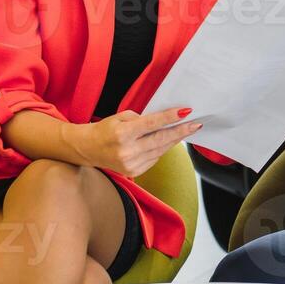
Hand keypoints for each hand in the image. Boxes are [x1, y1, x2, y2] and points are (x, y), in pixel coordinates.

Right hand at [66, 107, 202, 177]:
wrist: (88, 149)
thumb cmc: (105, 129)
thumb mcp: (120, 117)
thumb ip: (141, 119)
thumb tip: (164, 122)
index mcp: (122, 134)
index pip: (151, 124)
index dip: (170, 118)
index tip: (186, 111)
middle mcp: (127, 151)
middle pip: (161, 140)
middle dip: (181, 131)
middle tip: (196, 124)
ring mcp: (131, 164)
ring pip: (160, 150)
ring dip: (174, 140)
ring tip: (186, 130)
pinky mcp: (134, 172)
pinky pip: (155, 158)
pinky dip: (162, 148)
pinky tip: (166, 141)